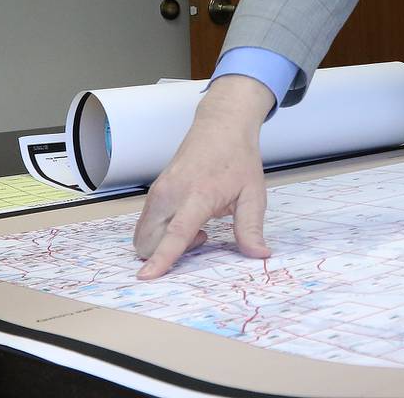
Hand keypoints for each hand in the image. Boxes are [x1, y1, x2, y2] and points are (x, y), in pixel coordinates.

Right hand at [132, 75, 274, 278]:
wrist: (221, 126)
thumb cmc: (239, 159)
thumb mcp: (253, 193)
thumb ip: (251, 227)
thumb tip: (260, 255)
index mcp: (198, 195)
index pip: (176, 232)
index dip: (162, 257)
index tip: (146, 276)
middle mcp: (171, 194)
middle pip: (149, 240)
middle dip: (166, 254)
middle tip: (203, 236)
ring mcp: (158, 192)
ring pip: (143, 235)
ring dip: (163, 243)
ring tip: (197, 226)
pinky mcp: (154, 192)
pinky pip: (146, 224)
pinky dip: (160, 233)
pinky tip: (187, 218)